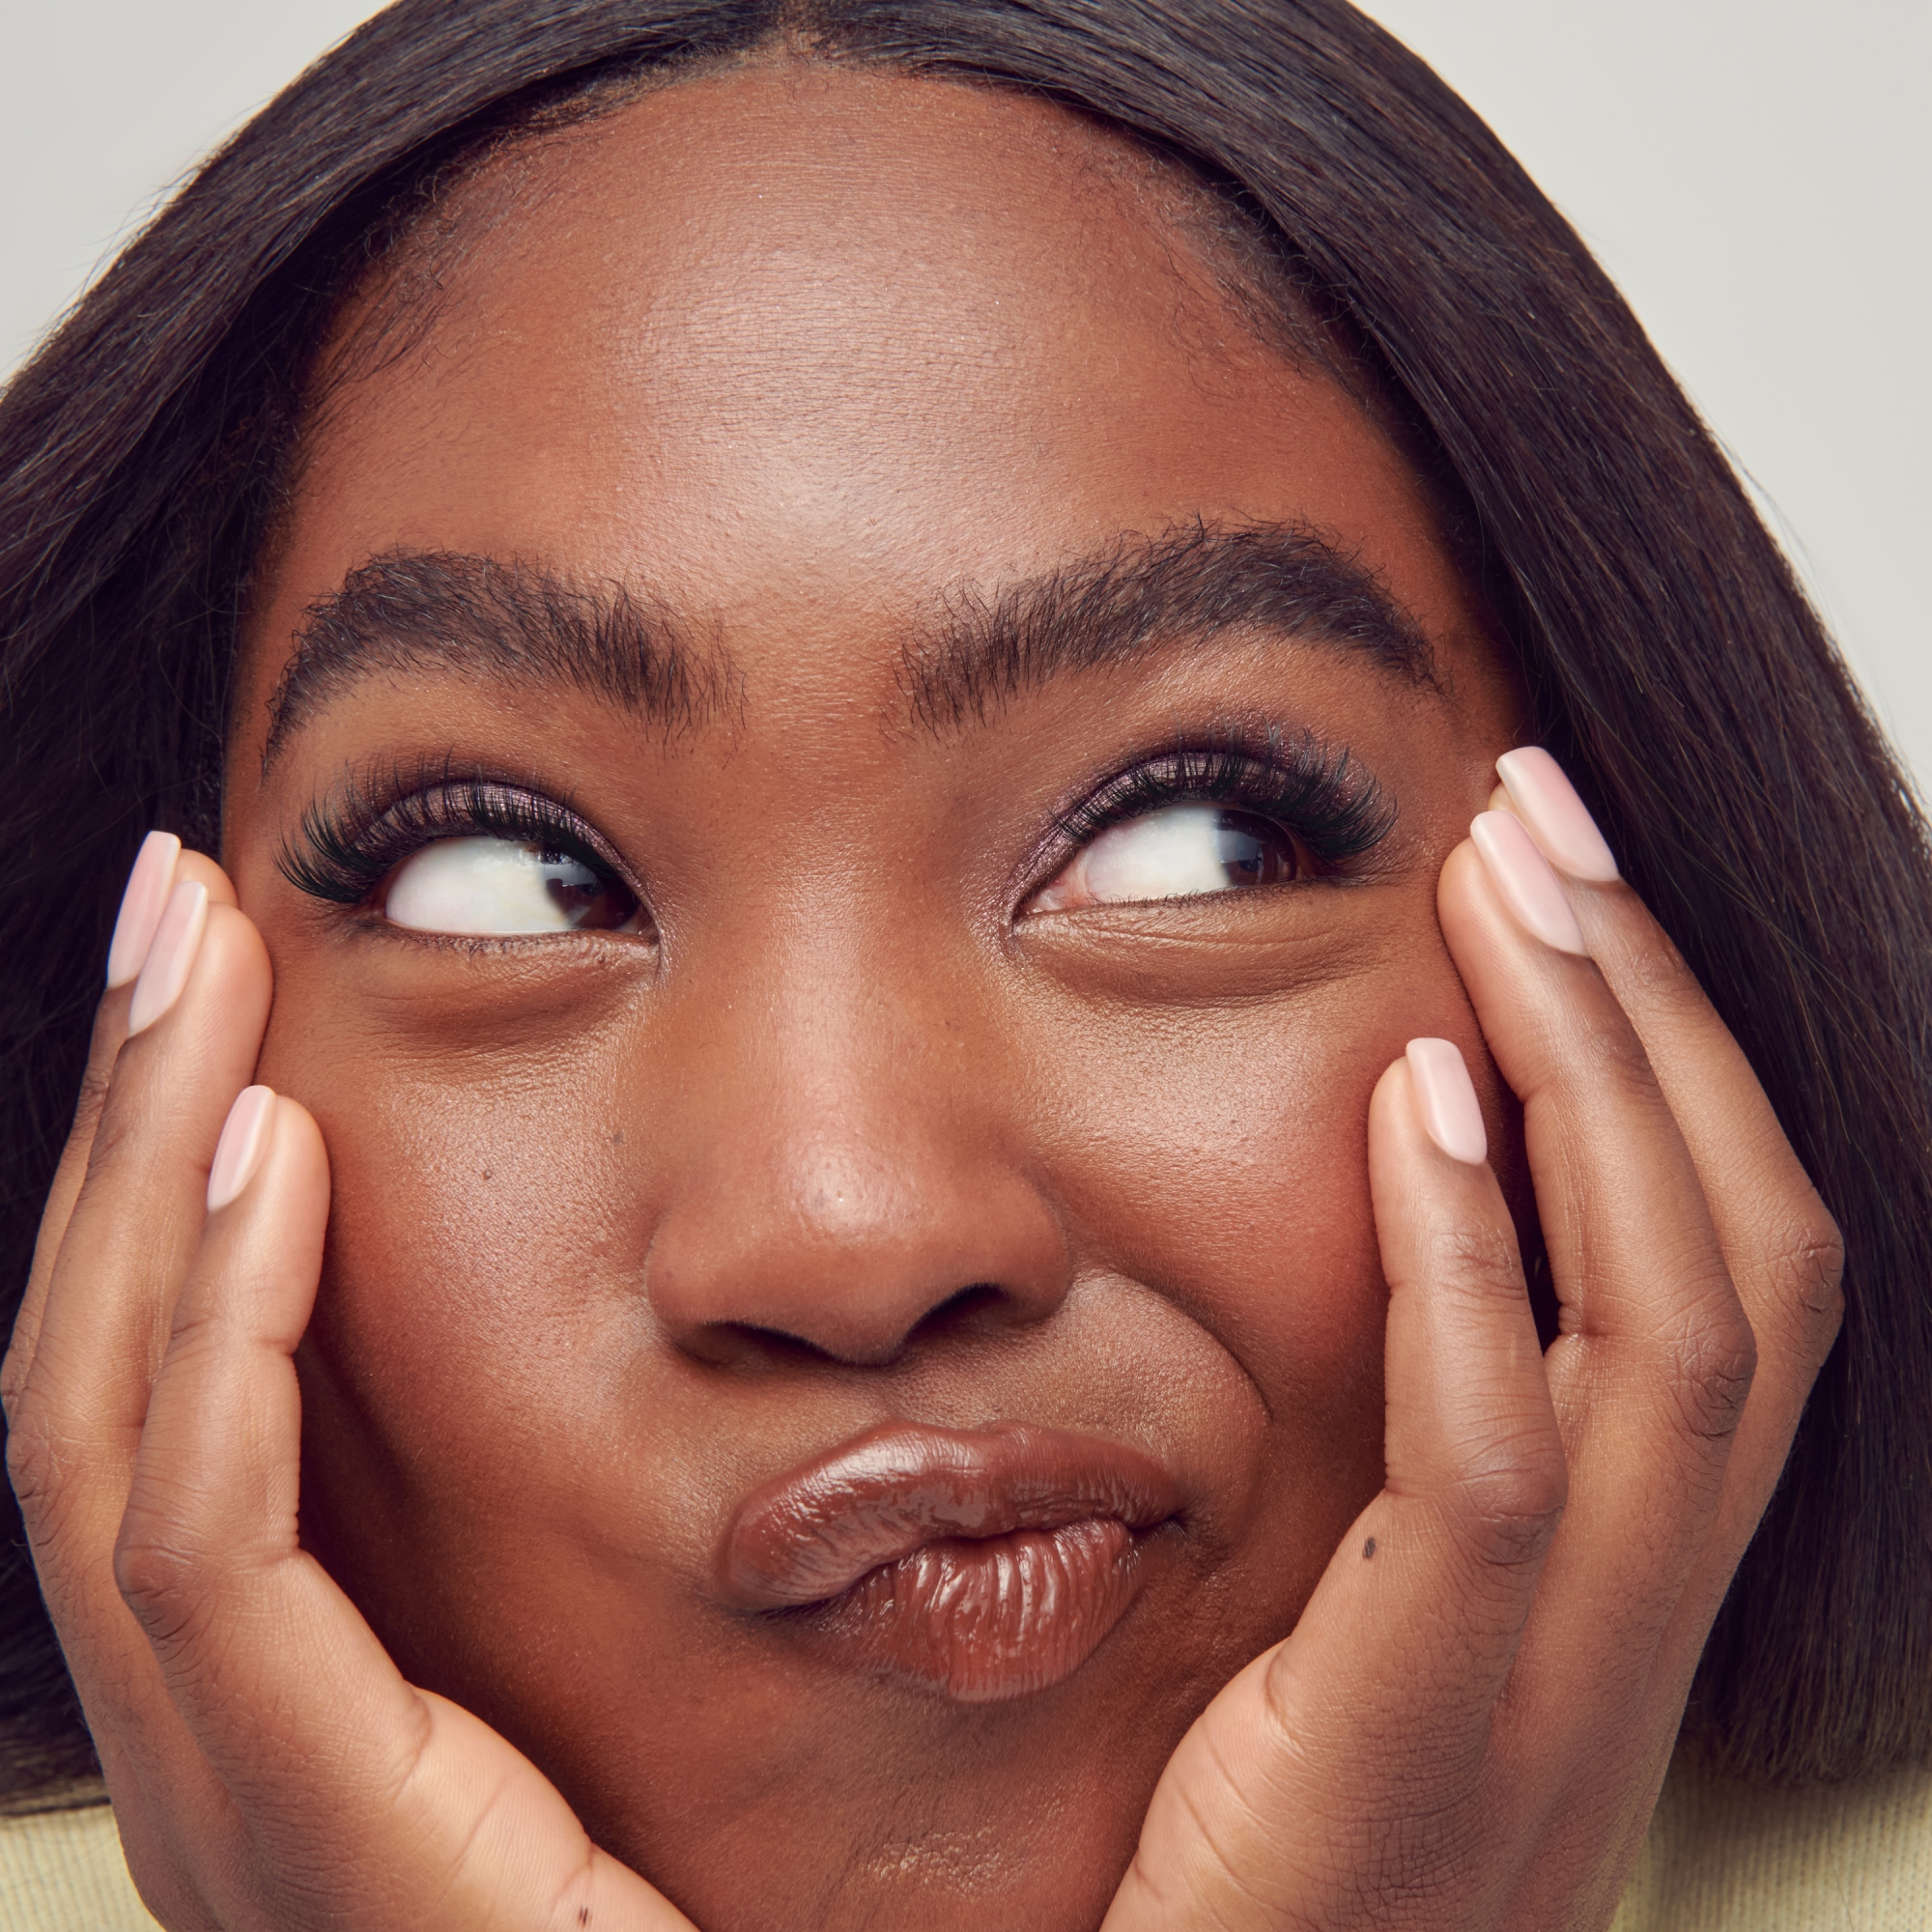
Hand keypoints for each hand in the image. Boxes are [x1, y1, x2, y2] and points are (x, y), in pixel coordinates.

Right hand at [2, 835, 694, 1931]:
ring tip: (199, 955)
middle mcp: (219, 1730)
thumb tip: (766, 1276)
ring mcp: (232, 1786)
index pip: (170, 1387)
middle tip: (179, 901)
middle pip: (103, 1364)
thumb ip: (649, 1493)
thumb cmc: (759, 1905)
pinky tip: (275, 1155)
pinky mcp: (300, 1817)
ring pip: (108, 1419)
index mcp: (287, 1690)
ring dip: (147, 1170)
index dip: (180, 1181)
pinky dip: (222, 1334)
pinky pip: (208, 1537)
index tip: (244, 996)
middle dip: (132, 1120)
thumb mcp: (664, 1658)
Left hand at [1104, 752, 1843, 1930]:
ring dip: (1599, 1079)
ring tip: (1509, 887)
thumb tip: (1379, 1232)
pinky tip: (1412, 1098)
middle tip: (1548, 820)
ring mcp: (1564, 1674)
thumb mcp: (1376, 1629)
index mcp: (1635, 1577)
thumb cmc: (1280, 1848)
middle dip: (1657, 1018)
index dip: (1684, 1072)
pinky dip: (1471, 1258)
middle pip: (1743, 1257)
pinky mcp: (1427, 1720)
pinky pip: (1497, 1455)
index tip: (1572, 896)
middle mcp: (1644, 1612)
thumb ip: (1410, 1461)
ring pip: (1668, 1325)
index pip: (1737, 1277)